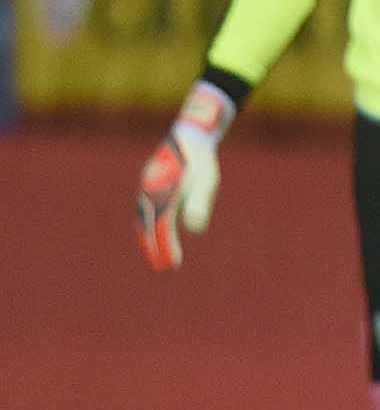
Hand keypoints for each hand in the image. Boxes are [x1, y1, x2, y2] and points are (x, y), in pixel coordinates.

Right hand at [136, 82, 234, 272]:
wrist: (189, 136)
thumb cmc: (200, 161)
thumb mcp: (206, 181)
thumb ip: (199, 203)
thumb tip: (196, 229)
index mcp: (162, 193)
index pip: (162, 228)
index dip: (165, 249)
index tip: (171, 268)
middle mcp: (149, 193)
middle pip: (148, 228)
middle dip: (155, 250)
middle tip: (165, 273)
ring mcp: (146, 191)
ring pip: (144, 221)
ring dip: (150, 241)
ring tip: (160, 261)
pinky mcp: (149, 189)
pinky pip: (146, 214)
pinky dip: (149, 228)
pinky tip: (156, 237)